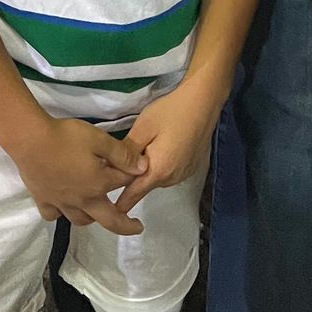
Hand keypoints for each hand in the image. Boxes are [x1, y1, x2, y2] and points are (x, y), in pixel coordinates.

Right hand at [11, 117, 148, 234]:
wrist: (30, 140)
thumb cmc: (66, 137)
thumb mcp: (99, 139)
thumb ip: (122, 154)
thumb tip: (143, 168)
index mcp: (99, 184)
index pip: (123, 183)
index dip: (132, 174)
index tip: (137, 168)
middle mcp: (83, 200)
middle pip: (109, 219)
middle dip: (126, 225)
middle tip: (137, 227)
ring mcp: (61, 203)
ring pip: (81, 220)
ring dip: (94, 219)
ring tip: (99, 213)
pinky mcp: (43, 200)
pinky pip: (54, 215)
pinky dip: (60, 214)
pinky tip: (63, 206)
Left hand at [114, 76, 222, 215]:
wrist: (204, 101)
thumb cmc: (171, 111)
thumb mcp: (143, 128)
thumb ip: (127, 152)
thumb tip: (112, 168)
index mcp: (158, 171)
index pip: (134, 194)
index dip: (120, 202)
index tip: (107, 211)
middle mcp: (172, 178)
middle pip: (145, 184)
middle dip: (132, 176)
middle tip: (120, 158)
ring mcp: (184, 173)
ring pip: (158, 177)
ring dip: (148, 169)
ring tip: (144, 146)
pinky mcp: (192, 166)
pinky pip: (170, 171)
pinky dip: (162, 163)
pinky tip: (162, 145)